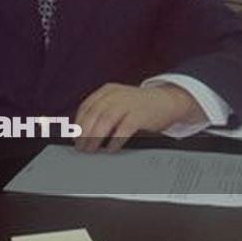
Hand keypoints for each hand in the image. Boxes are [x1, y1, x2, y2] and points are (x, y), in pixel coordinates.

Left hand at [74, 83, 200, 152]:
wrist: (167, 101)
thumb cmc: (139, 106)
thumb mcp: (119, 102)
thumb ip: (103, 112)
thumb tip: (83, 134)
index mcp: (108, 90)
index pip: (86, 106)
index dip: (78, 123)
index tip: (74, 137)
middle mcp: (117, 94)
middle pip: (94, 114)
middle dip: (84, 133)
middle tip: (81, 147)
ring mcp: (129, 103)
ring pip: (106, 120)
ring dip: (96, 137)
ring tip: (92, 150)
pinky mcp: (141, 114)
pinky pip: (124, 128)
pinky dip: (115, 140)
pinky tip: (111, 149)